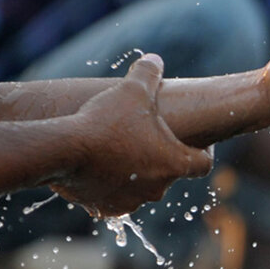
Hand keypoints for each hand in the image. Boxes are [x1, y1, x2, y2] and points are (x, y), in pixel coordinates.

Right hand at [51, 56, 212, 217]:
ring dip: (135, 172)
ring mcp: (132, 202)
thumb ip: (148, 73)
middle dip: (161, 156)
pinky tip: (98, 167)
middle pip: (169, 173)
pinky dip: (109, 185)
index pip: (203, 163)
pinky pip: (114, 197)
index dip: (204, 151)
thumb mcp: (133, 88)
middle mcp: (158, 189)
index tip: (199, 142)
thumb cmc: (107, 120)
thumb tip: (154, 60)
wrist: (65, 150)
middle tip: (146, 136)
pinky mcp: (106, 209)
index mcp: (175, 163)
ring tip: (119, 150)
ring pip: (140, 186)